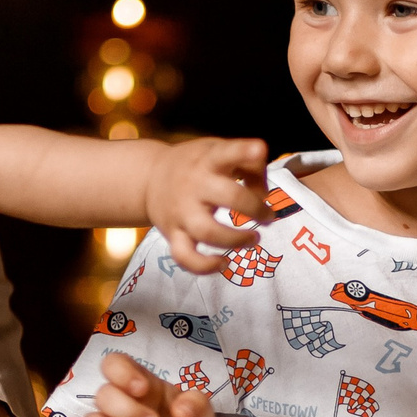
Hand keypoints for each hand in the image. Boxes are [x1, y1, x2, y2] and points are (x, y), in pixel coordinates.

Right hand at [146, 137, 268, 273]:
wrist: (149, 178)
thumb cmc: (197, 165)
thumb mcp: (220, 152)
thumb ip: (249, 166)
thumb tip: (264, 197)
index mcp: (207, 160)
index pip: (226, 153)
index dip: (243, 152)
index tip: (258, 150)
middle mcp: (193, 185)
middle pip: (227, 196)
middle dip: (254, 208)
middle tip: (267, 216)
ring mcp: (181, 212)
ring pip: (208, 232)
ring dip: (236, 239)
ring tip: (254, 239)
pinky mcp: (173, 234)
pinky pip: (185, 257)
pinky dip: (205, 266)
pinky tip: (224, 263)